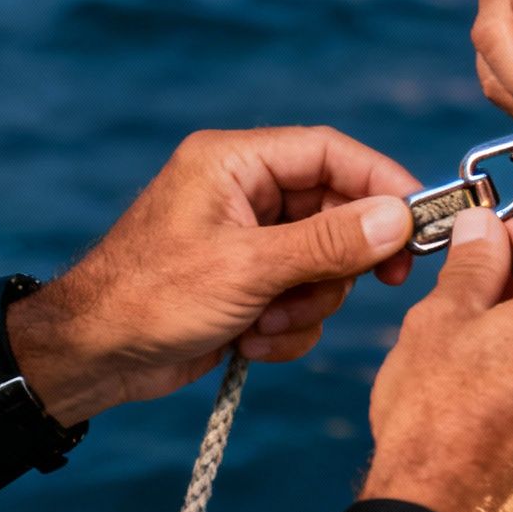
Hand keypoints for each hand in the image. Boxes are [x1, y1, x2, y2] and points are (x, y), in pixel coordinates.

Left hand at [9, 127, 418, 424]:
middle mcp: (243, 194)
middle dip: (340, 261)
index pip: (329, 152)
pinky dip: (286, 327)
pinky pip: (300, 299)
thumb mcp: (248, 268)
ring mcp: (246, 242)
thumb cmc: (150, 298)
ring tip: (264, 323)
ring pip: (324, 263)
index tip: (419, 219)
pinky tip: (248, 343)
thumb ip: (328, 242)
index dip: (380, 181)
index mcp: (234, 163)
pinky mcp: (246, 286)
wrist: (93, 359)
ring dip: (307, 303)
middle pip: (335, 211)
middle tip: (371, 286)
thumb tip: (397, 219)